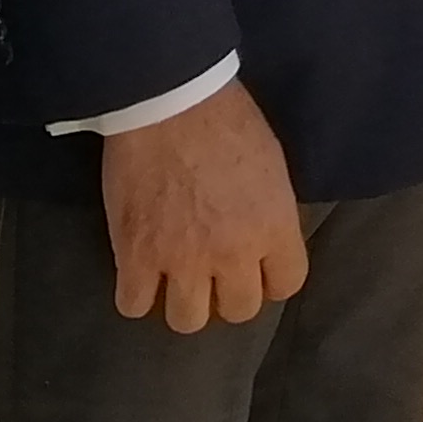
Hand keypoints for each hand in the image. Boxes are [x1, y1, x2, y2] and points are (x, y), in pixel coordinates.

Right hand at [100, 80, 308, 331]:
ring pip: (187, 320)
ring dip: (184, 300)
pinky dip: (136, 293)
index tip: (259, 267)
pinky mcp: (135, 258)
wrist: (172, 101)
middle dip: (229, 292)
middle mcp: (232, 253)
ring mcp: (181, 261)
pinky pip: (134, 306)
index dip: (273, 277)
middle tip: (216, 271)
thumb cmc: (228, 119)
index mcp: (273, 224)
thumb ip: (270, 211)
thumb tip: (264, 240)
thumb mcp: (271, 164)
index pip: (288, 284)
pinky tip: (140, 271)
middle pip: (239, 310)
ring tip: (177, 276)